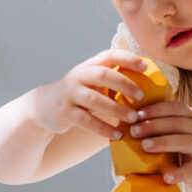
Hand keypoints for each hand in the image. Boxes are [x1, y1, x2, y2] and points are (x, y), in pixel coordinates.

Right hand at [29, 50, 149, 140]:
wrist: (44, 106)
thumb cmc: (78, 95)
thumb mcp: (91, 83)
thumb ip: (111, 81)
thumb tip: (147, 88)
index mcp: (89, 66)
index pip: (110, 56)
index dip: (128, 59)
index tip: (146, 66)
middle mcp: (78, 76)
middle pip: (103, 75)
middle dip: (125, 84)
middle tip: (141, 96)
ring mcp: (70, 94)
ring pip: (95, 99)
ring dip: (117, 109)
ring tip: (134, 118)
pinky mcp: (65, 112)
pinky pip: (87, 121)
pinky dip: (104, 128)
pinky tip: (117, 135)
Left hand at [129, 100, 191, 190]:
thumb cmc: (187, 147)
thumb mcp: (178, 131)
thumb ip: (160, 126)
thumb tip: (125, 125)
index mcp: (190, 116)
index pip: (172, 107)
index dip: (154, 109)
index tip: (135, 114)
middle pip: (175, 123)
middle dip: (153, 125)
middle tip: (133, 131)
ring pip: (183, 141)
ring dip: (162, 142)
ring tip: (145, 146)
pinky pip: (190, 169)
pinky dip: (178, 173)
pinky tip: (166, 178)